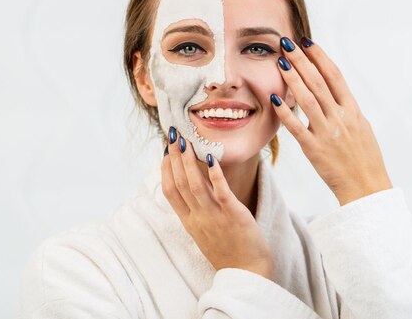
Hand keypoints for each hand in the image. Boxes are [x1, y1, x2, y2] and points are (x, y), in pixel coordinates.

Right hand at [162, 127, 273, 278]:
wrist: (247, 275)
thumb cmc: (228, 253)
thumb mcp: (203, 234)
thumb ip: (196, 212)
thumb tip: (191, 191)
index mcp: (189, 222)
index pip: (170, 191)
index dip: (165, 169)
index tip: (164, 151)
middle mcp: (198, 217)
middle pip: (179, 183)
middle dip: (174, 157)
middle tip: (172, 135)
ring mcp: (215, 216)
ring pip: (195, 184)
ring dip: (188, 160)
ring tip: (185, 140)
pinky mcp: (234, 215)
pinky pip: (222, 192)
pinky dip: (215, 175)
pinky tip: (210, 158)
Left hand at [271, 37, 392, 204]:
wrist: (366, 186)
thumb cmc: (363, 157)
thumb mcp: (360, 126)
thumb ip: (345, 108)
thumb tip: (333, 91)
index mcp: (353, 110)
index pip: (334, 76)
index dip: (319, 57)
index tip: (306, 42)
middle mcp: (340, 117)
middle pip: (318, 82)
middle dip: (301, 60)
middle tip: (286, 43)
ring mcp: (327, 132)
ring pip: (307, 99)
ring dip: (292, 79)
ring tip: (280, 62)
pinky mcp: (314, 148)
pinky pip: (297, 127)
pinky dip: (285, 112)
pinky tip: (274, 99)